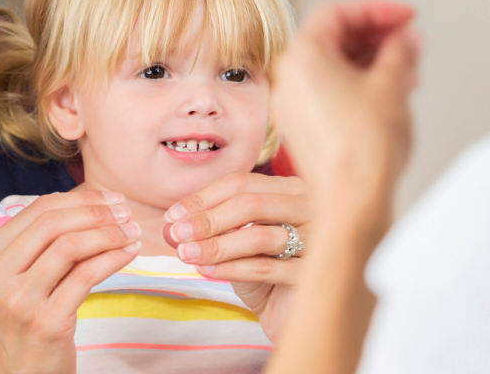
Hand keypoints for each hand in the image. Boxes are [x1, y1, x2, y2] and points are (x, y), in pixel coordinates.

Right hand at [0, 191, 140, 373]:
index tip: (110, 199)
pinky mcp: (46, 322)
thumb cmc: (30, 317)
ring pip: (69, 247)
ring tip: (130, 232)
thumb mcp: (22, 276)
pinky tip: (128, 253)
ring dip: (108, 234)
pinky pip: (85, 276)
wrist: (23, 373)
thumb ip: (43, 242)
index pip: (36, 210)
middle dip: (95, 213)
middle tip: (125, 213)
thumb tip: (88, 202)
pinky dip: (112, 258)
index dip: (78, 199)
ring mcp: (19, 301)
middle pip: (51, 224)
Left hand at [162, 172, 310, 340]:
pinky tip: (206, 270)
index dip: (202, 198)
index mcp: (290, 189)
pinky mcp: (313, 275)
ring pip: (259, 236)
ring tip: (186, 254)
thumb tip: (171, 222)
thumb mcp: (234, 238)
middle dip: (207, 219)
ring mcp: (317, 240)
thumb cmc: (260, 265)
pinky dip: (231, 268)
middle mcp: (311, 208)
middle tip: (176, 234)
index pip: (240, 183)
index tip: (172, 216)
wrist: (287, 308)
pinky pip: (266, 268)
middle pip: (250, 203)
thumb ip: (208, 224)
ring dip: (216, 245)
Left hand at [270, 0, 419, 223]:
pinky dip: (355, 83)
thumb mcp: (393, 83)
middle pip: (331, 37)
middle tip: (408, 40)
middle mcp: (286, 76)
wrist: (352, 199)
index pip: (337, 12)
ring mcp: (290, 102)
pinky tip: (387, 92)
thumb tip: (406, 38)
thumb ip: (401, 50)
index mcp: (301, 55)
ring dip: (369, 60)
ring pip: (330, 65)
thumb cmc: (366, 145)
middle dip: (374, 35)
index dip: (376, 9)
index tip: (406, 16)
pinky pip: (325, 90)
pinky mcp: (299, 125)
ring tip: (407, 68)